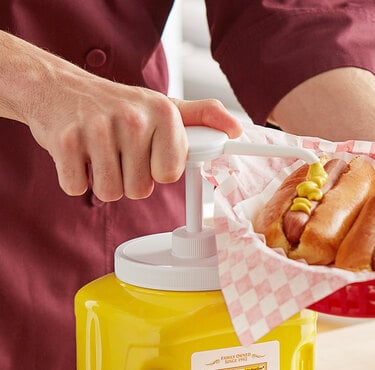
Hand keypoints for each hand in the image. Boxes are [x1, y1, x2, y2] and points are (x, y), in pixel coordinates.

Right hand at [28, 78, 241, 200]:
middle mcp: (133, 118)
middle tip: (117, 150)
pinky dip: (75, 177)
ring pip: (111, 192)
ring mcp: (96, 128)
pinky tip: (78, 153)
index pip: (170, 175)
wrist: (57, 87)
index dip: (156, 170)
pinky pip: (77, 187)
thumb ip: (202, 118)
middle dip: (128, 177)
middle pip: (140, 189)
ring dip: (103, 180)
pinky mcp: (64, 141)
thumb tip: (234, 129)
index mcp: (163, 113)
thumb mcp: (163, 106)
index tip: (146, 152)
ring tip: (98, 152)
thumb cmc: (117, 106)